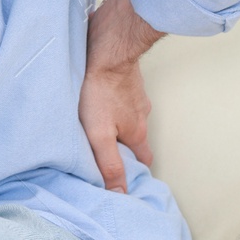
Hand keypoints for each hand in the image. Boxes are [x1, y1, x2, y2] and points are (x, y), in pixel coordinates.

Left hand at [79, 0, 163, 193]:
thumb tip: (119, 193)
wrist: (107, 46)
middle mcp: (140, 114)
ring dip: (116, 122)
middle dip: (125, 148)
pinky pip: (120, 95)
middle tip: (107, 153)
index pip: (143, 161)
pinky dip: (112, 101)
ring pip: (128, 115)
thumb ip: (108, 163)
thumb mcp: (99, 133)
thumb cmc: (99, 89)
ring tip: (97, 126)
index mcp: (137, 132)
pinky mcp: (124, 77)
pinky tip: (97, 99)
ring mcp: (134, 94)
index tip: (127, 179)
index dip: (136, 172)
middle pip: (135, 138)